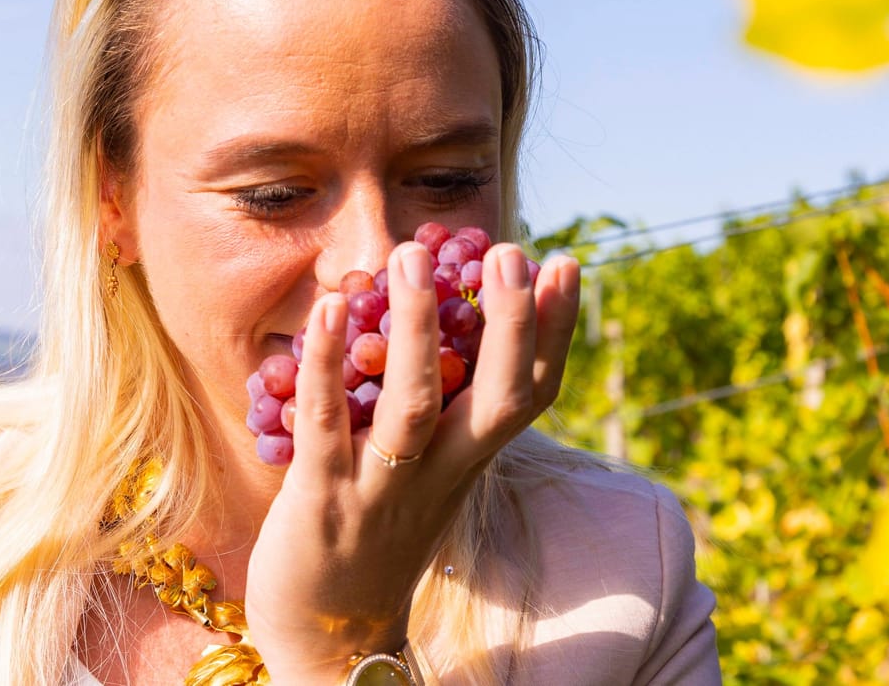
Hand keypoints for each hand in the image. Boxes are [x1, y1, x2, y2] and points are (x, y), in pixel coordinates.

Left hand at [244, 242, 579, 683]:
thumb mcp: (430, 474)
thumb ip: (446, 412)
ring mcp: (384, 489)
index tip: (565, 263)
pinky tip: (324, 311)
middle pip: (496, 397)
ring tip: (411, 259)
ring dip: (418, 329)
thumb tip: (454, 327)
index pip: (532, 394)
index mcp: (470, 461)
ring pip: (416, 405)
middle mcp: (441, 474)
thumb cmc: (377, 536)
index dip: (555, 331)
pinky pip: (327, 427)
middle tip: (509, 250)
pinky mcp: (323, 500)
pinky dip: (326, 367)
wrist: (332, 639)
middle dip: (511, 323)